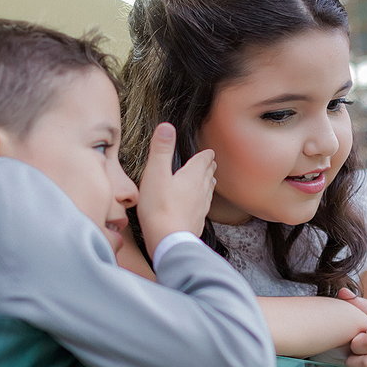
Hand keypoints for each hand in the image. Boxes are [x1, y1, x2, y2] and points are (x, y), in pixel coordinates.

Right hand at [136, 122, 215, 257]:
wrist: (168, 240)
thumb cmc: (159, 208)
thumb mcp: (156, 173)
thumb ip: (161, 149)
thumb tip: (166, 126)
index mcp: (192, 176)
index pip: (203, 161)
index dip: (205, 155)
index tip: (209, 152)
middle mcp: (200, 191)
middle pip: (207, 175)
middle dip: (208, 168)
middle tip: (211, 163)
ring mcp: (200, 208)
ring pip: (207, 192)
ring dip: (208, 184)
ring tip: (209, 181)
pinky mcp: (196, 222)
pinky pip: (202, 208)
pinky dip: (202, 202)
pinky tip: (199, 207)